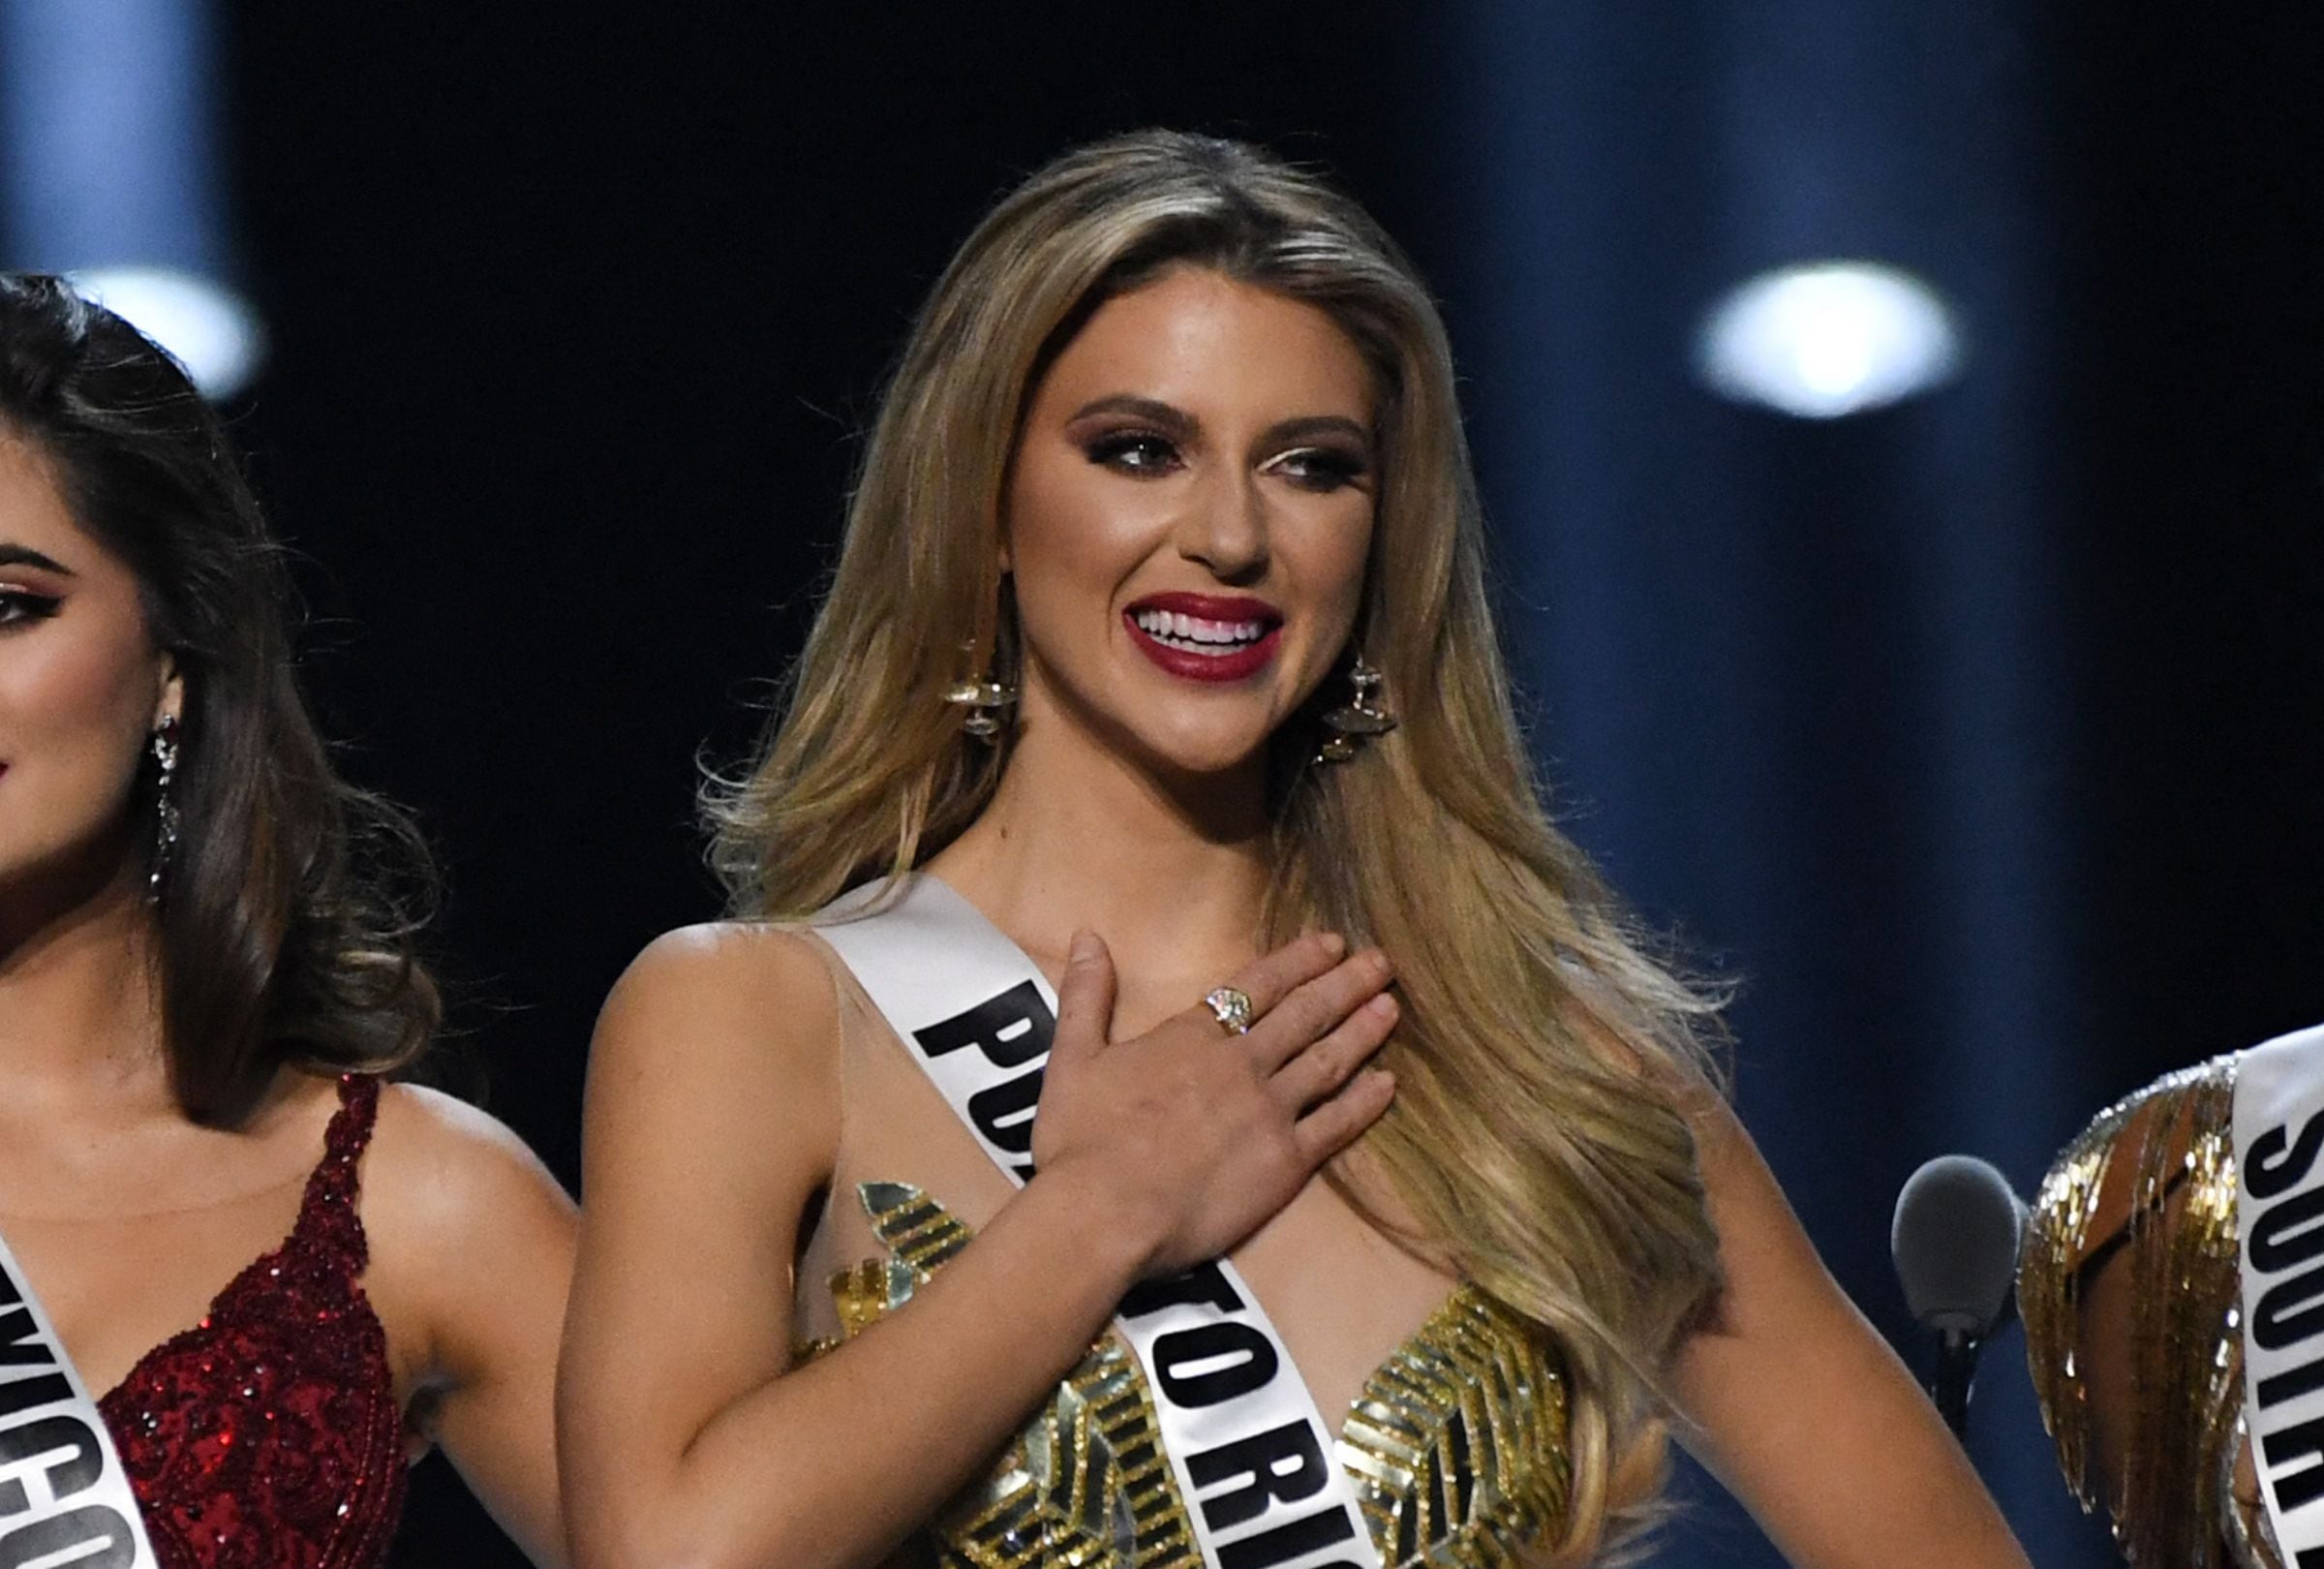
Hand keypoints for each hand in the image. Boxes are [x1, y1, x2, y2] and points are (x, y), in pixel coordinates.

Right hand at [1030, 930, 1398, 1275]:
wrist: (1104, 1213)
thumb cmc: (1081, 1140)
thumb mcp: (1072, 1056)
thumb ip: (1086, 994)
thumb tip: (1086, 936)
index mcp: (1192, 1036)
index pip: (1257, 986)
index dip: (1299, 961)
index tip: (1332, 943)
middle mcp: (1241, 1064)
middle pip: (1305, 1014)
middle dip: (1346, 984)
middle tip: (1382, 962)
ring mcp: (1269, 1112)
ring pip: (1328, 1061)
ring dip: (1363, 1031)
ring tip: (1392, 1006)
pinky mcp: (1285, 1163)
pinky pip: (1335, 1125)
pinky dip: (1365, 1102)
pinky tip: (1388, 1084)